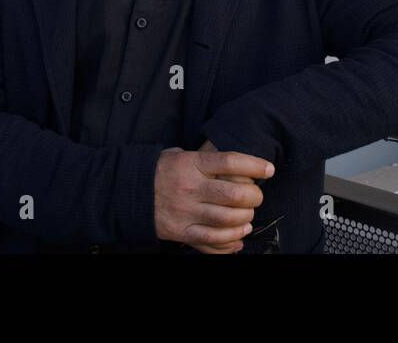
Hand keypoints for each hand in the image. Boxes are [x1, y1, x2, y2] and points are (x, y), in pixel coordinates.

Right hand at [154, 144, 273, 252]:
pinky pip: (210, 240)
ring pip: (226, 220)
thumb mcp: (180, 155)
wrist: (129, 191)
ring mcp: (185, 211)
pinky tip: (237, 238)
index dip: (255, 165)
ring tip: (248, 218)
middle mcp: (190, 187)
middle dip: (254, 197)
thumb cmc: (161, 171)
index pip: (230, 161)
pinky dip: (229, 242)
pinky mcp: (180, 231)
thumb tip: (237, 164)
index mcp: (191, 164)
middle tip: (256, 197)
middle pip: (234, 194)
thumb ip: (205, 159)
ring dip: (244, 220)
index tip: (268, 169)